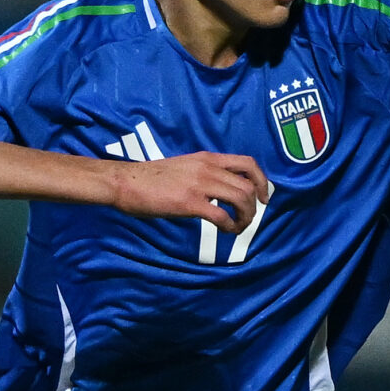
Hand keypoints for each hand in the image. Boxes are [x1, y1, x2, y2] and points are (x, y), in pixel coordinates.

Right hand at [111, 151, 270, 229]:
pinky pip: (221, 216)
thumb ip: (203, 175)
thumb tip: (217, 193)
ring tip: (237, 227)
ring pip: (240, 199)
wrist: (126, 182)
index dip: (262, 181)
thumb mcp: (184, 167)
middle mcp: (208, 168)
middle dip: (254, 206)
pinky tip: (225, 232)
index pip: (248, 163)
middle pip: (248, 185)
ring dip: (245, 217)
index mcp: (207, 158)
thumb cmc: (151, 178)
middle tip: (247, 219)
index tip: (263, 198)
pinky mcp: (189, 203)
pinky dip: (230, 227)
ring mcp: (199, 184)